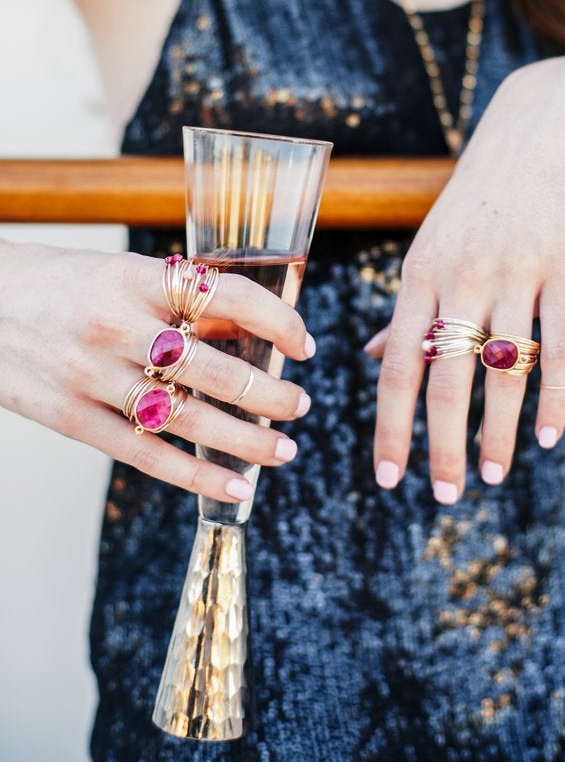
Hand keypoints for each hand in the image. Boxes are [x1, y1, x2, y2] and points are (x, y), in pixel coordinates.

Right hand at [0, 241, 313, 501]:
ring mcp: (92, 376)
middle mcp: (119, 325)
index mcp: (138, 278)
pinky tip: (234, 487)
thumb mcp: (124, 274)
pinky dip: (195, 476)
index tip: (305, 344)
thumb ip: (184, 302)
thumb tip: (251, 329)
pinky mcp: (73, 419)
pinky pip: (144, 454)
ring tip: (283, 450)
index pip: (230, 296)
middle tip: (300, 406)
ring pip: (187, 418)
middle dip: (271, 393)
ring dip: (245, 440)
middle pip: (215, 369)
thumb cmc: (63, 285)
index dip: (279, 320)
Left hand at [373, 57, 564, 500]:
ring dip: (497, 433)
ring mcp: (517, 272)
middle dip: (440, 446)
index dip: (390, 427)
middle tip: (442, 496)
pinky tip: (550, 436)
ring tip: (490, 476)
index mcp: (419, 273)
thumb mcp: (432, 241)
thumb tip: (378, 355)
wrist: (543, 126)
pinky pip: (562, 346)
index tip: (388, 477)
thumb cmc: (478, 194)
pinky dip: (556, 397)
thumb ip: (409, 304)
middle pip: (445, 379)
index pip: (396, 366)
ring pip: (503, 371)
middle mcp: (462, 276)